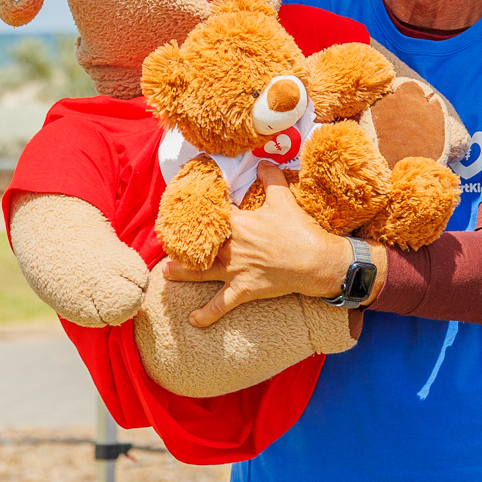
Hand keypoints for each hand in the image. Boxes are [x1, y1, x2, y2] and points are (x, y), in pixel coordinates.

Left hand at [162, 161, 384, 326]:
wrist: (316, 261)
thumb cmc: (299, 230)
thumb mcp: (284, 198)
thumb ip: (271, 177)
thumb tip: (262, 161)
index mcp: (238, 223)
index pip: (212, 214)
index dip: (200, 209)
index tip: (187, 205)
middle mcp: (231, 247)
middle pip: (201, 244)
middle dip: (184, 243)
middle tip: (168, 241)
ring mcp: (235, 270)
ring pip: (202, 272)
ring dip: (183, 273)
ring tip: (166, 272)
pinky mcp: (244, 289)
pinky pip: (222, 304)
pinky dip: (207, 313)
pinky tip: (193, 319)